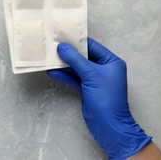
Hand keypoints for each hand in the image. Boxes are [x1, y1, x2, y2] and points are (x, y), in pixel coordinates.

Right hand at [48, 38, 151, 158]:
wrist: (109, 125)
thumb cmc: (107, 98)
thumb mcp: (91, 75)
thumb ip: (75, 59)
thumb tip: (62, 46)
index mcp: (111, 62)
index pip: (92, 46)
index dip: (78, 41)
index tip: (63, 35)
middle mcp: (104, 69)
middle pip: (83, 56)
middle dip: (69, 53)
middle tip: (53, 45)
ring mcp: (95, 79)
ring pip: (77, 68)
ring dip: (64, 65)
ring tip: (49, 58)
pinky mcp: (87, 89)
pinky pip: (74, 78)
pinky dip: (64, 76)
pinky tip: (52, 72)